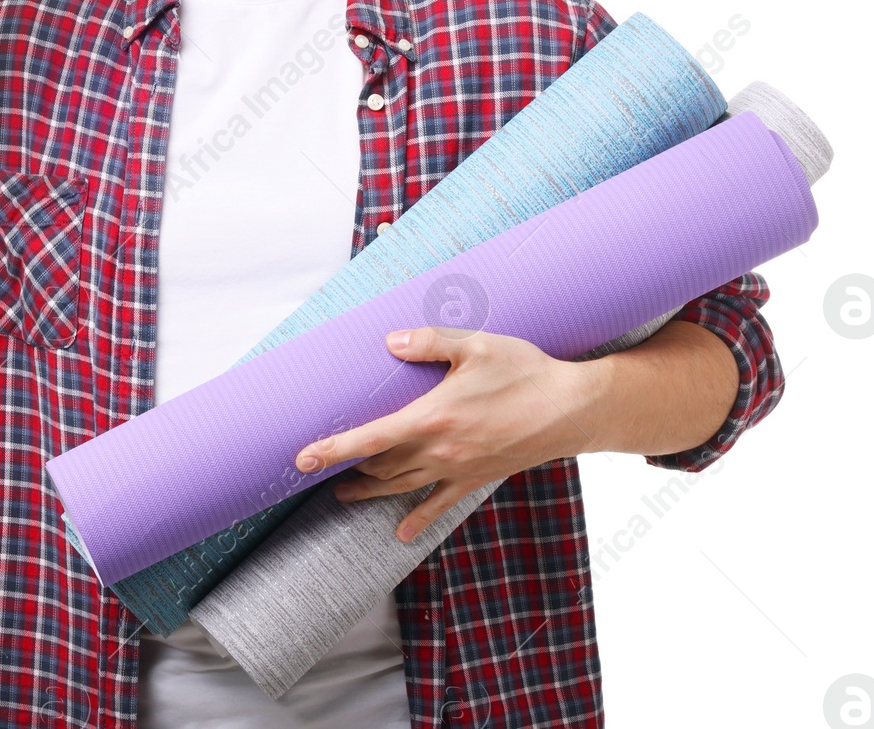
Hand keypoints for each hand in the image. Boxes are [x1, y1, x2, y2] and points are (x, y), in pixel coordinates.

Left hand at [293, 327, 602, 543]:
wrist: (572, 410)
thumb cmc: (524, 371)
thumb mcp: (476, 345)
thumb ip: (429, 341)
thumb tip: (389, 341)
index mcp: (432, 416)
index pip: (369, 439)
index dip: (332, 450)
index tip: (301, 459)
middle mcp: (439, 450)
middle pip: (379, 468)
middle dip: (345, 470)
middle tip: (316, 471)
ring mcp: (457, 468)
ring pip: (401, 488)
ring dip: (369, 492)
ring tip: (342, 495)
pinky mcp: (476, 478)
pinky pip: (440, 505)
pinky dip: (417, 519)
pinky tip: (401, 532)